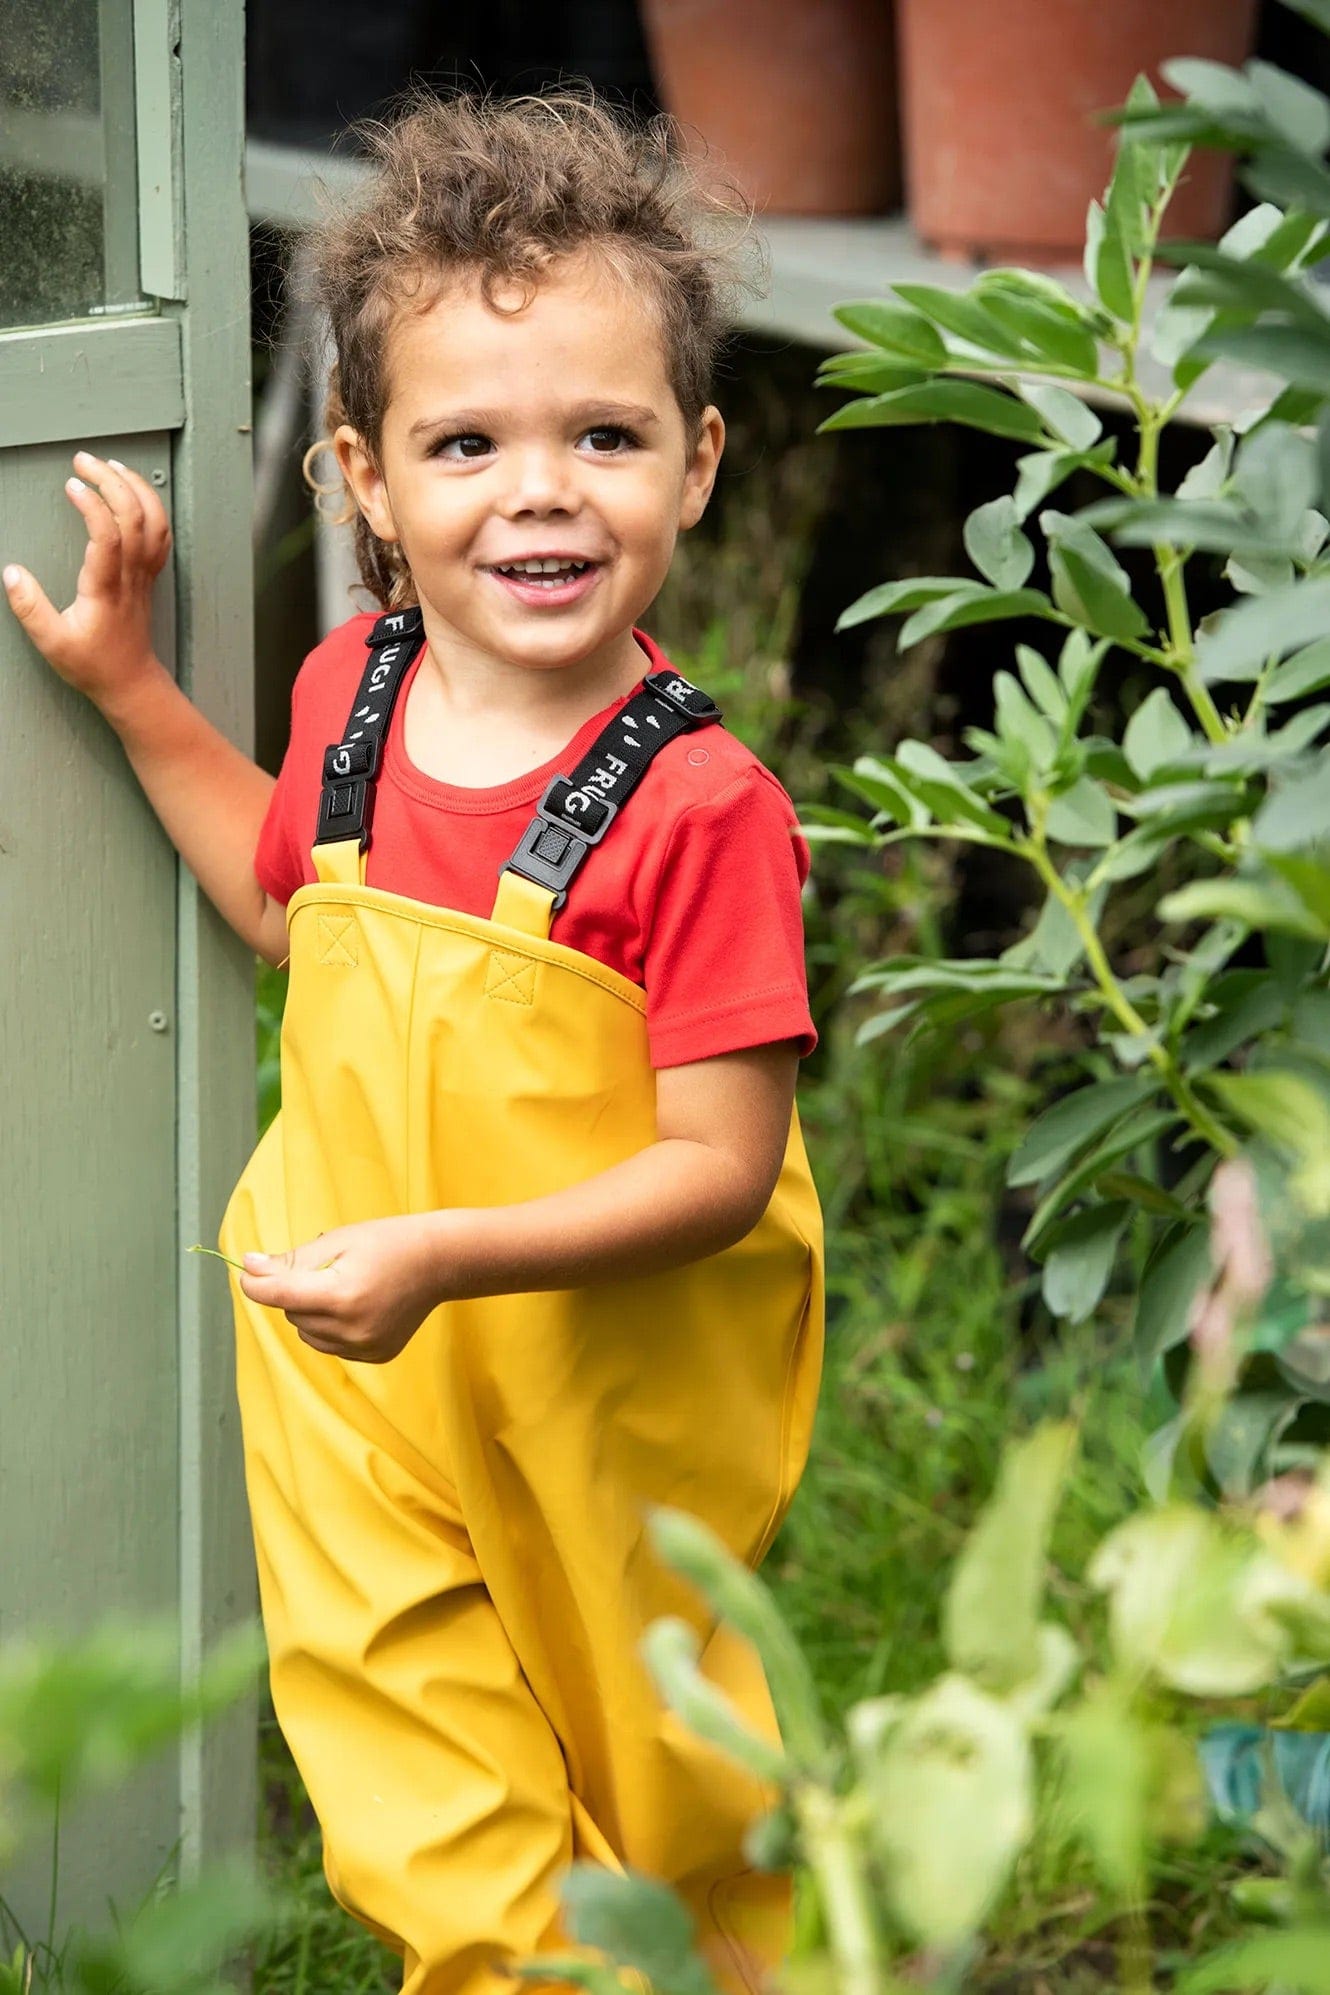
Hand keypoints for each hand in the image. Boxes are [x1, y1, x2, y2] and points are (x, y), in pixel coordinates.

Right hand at [3, 452, 171, 714]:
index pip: (109, 536)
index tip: (72, 485)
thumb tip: (10, 574)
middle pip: (134, 517)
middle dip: (112, 481)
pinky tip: (132, 490)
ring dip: (135, 487)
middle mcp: (131, 576)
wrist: (131, 682)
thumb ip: (30, 608)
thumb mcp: (52, 643)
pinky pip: (160, 533)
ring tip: (109, 465)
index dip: (94, 505)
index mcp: (107, 589)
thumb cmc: (94, 665)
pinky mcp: (148, 575)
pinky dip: (150, 504)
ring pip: (154, 522)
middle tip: (84, 461)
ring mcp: (144, 575)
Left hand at [238, 1215, 446, 1363]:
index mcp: (341, 1295)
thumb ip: (291, 1261)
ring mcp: (364, 1347)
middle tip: (325, 1270)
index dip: (255, 1282)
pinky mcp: (373, 1356)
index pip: (278, 1295)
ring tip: (343, 1288)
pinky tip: (357, 1306)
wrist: (439, 1262)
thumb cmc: (388, 1242)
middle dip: (295, 1291)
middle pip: (291, 1313)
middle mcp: (351, 1328)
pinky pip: (330, 1345)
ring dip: (311, 1312)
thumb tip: (249, 1269)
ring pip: (307, 1333)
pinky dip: (331, 1327)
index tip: (246, 1270)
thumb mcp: (337, 1241)